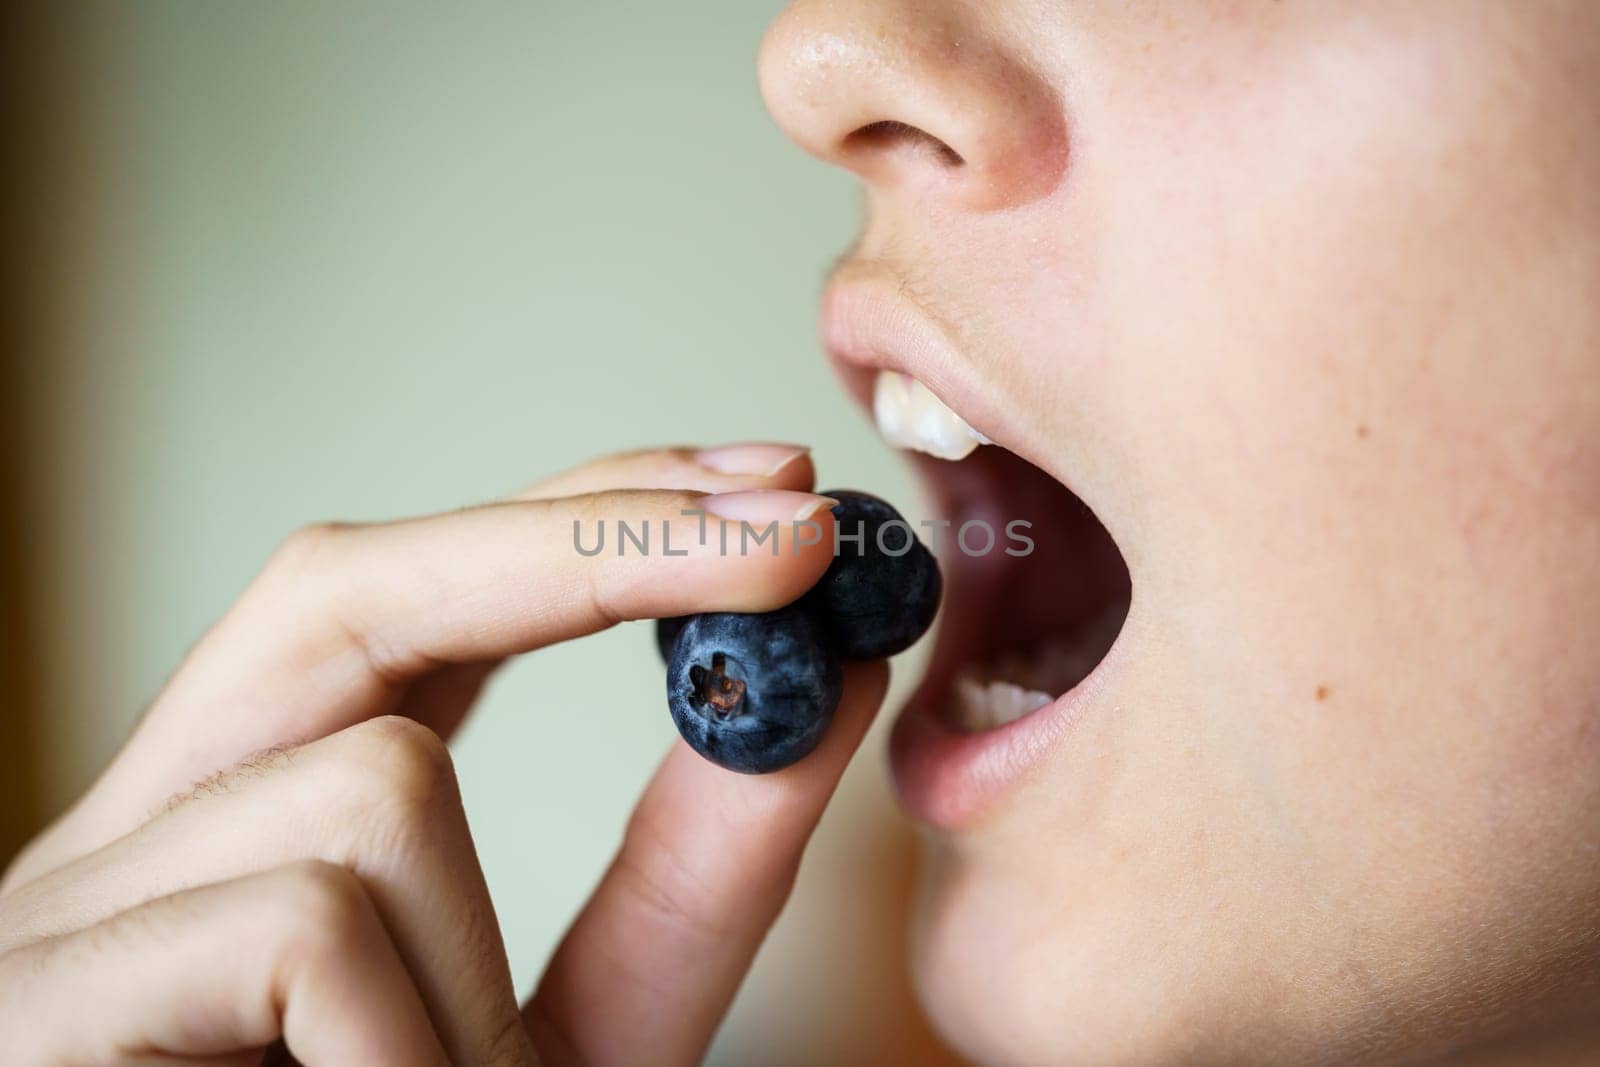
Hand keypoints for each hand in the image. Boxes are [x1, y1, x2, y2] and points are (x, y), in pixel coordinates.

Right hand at [0, 444, 887, 1065]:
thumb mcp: (576, 1041)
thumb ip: (683, 880)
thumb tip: (820, 690)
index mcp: (249, 827)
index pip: (408, 603)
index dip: (583, 519)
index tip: (772, 488)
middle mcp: (140, 838)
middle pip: (347, 587)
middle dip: (592, 541)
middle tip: (796, 525)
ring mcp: (66, 919)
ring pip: (375, 782)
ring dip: (483, 973)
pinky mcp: (39, 1009)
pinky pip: (307, 929)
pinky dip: (409, 1046)